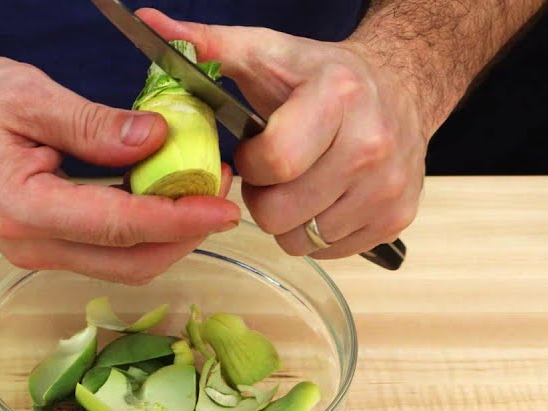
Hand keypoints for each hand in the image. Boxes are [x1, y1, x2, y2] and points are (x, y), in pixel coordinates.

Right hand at [0, 57, 238, 284]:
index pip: (118, 226)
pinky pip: (104, 252)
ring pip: (120, 265)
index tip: (222, 204)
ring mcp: (35, 253)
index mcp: (23, 209)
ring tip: (201, 191)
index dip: (178, 218)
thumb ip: (91, 123)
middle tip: (222, 193)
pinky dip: (142, 232)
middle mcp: (29, 246)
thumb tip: (155, 139)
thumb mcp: (25, 95)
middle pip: (129, 262)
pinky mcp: (43, 247)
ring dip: (167, 236)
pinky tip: (163, 196)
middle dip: (184, 235)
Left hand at [138, 9, 427, 259]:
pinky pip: (331, 249)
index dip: (251, 164)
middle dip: (265, 197)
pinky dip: (317, 231)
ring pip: (303, 239)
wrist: (398, 87)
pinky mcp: (397, 217)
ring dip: (289, 219)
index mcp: (337, 98)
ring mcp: (387, 186)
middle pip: (282, 212)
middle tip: (275, 171)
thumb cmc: (318, 75)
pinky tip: (323, 197)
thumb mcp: (263, 54)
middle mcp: (371, 144)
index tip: (254, 149)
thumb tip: (149, 22)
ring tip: (299, 182)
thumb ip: (206, 45)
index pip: (273, 163)